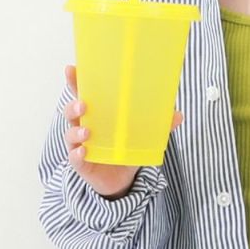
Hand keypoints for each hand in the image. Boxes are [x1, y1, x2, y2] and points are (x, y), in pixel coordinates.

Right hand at [62, 64, 183, 199]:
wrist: (120, 179)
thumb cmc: (126, 148)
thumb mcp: (143, 135)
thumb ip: (159, 125)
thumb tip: (178, 114)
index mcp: (97, 115)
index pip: (83, 94)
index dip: (75, 82)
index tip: (72, 69)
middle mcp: (84, 127)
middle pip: (72, 112)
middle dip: (74, 106)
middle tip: (84, 104)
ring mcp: (80, 145)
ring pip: (71, 134)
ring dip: (77, 132)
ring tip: (87, 132)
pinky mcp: (82, 163)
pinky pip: (75, 158)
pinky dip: (77, 155)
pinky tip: (83, 152)